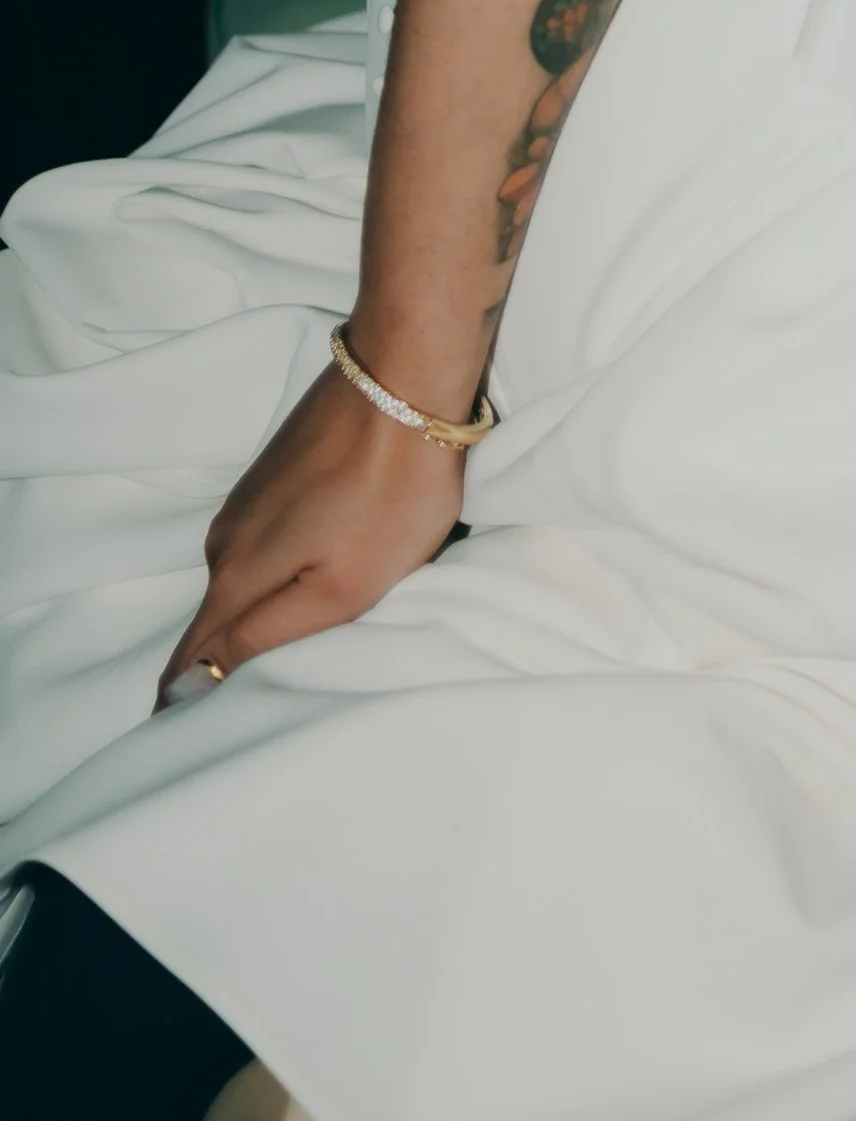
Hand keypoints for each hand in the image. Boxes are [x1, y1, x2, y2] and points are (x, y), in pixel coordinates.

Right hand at [158, 355, 466, 702]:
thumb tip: (195, 684)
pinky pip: (269, 542)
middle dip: (223, 667)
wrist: (406, 374)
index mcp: (234, 574)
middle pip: (213, 623)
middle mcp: (226, 537)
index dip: (185, 708)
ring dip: (259, 614)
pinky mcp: (281, 471)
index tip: (192, 746)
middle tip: (257, 709)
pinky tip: (320, 574)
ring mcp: (252, 498)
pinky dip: (283, 570)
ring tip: (296, 647)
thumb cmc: (390, 490)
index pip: (188, 662)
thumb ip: (265, 639)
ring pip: (244, 580)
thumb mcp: (340, 587)